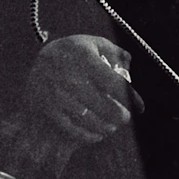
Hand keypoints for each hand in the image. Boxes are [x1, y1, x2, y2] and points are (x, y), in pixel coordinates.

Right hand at [19, 35, 137, 146]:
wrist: (39, 57)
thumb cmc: (75, 50)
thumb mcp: (95, 43)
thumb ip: (115, 52)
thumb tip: (130, 65)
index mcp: (84, 58)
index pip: (111, 82)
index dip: (128, 97)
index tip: (140, 107)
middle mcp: (68, 76)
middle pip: (98, 102)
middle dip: (116, 114)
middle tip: (126, 119)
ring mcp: (55, 92)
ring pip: (83, 117)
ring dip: (102, 126)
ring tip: (112, 128)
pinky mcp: (45, 106)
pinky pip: (67, 125)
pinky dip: (83, 134)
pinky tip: (95, 136)